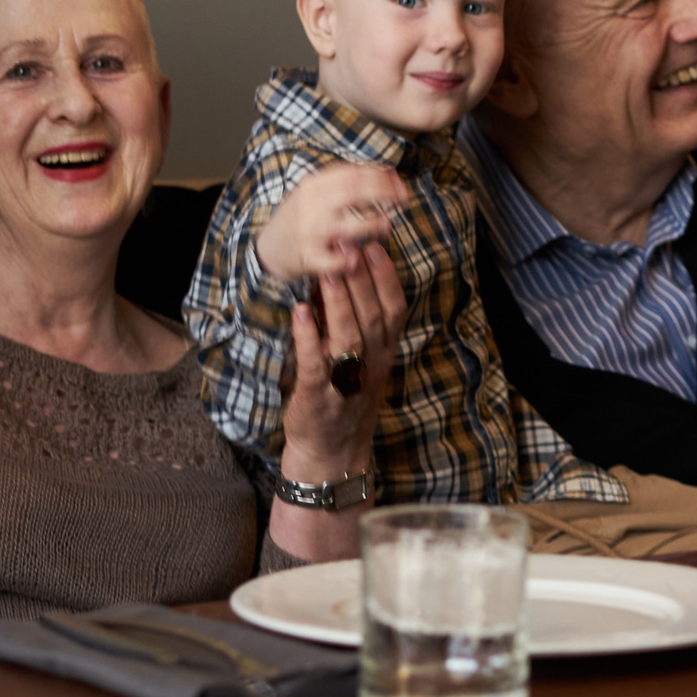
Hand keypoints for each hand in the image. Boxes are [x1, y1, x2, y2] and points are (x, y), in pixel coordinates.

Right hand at [255, 163, 406, 285]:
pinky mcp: (306, 257)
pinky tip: (357, 258)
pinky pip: (328, 260)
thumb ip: (346, 183)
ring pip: (342, 226)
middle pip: (352, 192)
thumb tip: (386, 171)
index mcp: (315, 185)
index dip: (380, 177)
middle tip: (403, 200)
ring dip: (369, 224)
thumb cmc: (302, 218)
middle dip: (382, 193)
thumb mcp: (317, 193)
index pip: (353, 173)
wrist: (269, 248)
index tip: (400, 184)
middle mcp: (311, 204)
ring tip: (387, 225)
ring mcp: (308, 231)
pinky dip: (343, 260)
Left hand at [278, 241, 407, 484]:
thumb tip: (341, 273)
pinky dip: (308, 337)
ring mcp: (347, 383)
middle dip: (362, 277)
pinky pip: (316, 365)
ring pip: (350, 336)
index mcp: (384, 353)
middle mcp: (371, 366)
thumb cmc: (345, 397)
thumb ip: (357, 321)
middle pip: (373, 316)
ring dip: (339, 300)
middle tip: (349, 243)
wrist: (331, 454)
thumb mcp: (363, 359)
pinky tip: (300, 312)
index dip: (387, 276)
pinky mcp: (319, 398)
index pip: (395, 309)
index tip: (375, 244)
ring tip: (329, 269)